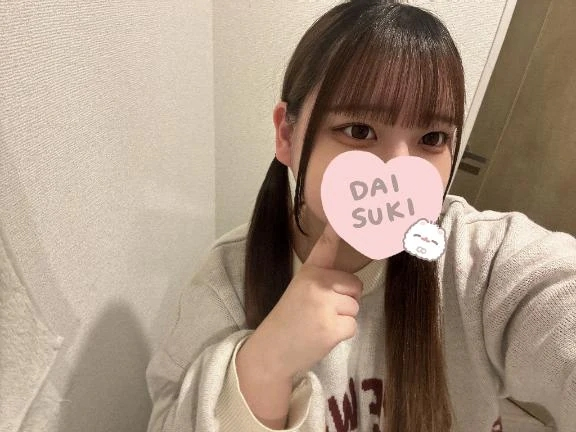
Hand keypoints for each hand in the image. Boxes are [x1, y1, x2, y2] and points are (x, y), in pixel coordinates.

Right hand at [251, 223, 363, 378]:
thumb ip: (323, 275)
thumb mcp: (301, 288)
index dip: (339, 228)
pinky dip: (341, 334)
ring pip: (355, 306)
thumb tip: (349, 269)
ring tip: (320, 323)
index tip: (346, 214)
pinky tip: (322, 335)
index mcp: (309, 271)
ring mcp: (325, 305)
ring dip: (343, 318)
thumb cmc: (289, 318)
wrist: (272, 349)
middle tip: (321, 311)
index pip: (326, 246)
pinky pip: (353, 326)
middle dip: (345, 300)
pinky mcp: (332, 327)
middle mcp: (317, 283)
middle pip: (355, 285)